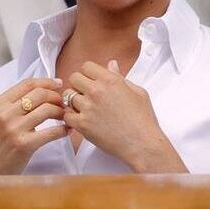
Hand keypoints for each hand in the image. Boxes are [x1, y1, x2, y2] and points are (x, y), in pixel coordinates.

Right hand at [0, 78, 66, 174]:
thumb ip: (13, 104)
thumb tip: (41, 90)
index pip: (27, 84)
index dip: (46, 82)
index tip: (58, 84)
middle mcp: (5, 113)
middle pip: (40, 94)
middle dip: (56, 97)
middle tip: (63, 103)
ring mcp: (14, 129)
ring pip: (47, 110)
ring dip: (62, 112)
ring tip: (65, 116)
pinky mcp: (24, 144)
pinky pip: (51, 131)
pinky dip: (63, 129)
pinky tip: (67, 130)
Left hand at [63, 60, 186, 172]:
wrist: (142, 144)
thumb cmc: (143, 120)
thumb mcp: (137, 92)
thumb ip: (120, 76)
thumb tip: (111, 64)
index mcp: (110, 80)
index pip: (86, 66)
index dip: (88, 74)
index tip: (92, 81)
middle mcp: (97, 91)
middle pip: (74, 78)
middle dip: (79, 85)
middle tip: (86, 94)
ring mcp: (88, 107)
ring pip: (68, 96)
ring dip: (74, 101)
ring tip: (85, 108)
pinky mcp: (82, 124)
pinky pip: (66, 115)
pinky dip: (71, 117)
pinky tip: (81, 120)